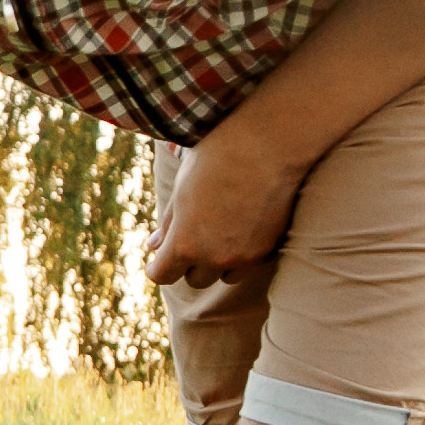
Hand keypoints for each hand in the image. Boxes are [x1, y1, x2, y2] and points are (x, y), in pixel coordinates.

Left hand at [144, 120, 304, 286]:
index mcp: (184, 244)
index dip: (159, 266)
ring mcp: (244, 257)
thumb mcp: (181, 190)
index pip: (162, 275)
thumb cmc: (215, 160)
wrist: (266, 145)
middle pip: (195, 279)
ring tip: (224, 229)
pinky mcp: (269, 250)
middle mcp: (214, 258)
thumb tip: (154, 246)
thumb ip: (168, 224)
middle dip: (191, 262)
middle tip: (197, 234)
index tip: (163, 257)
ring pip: (225, 276)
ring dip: (220, 261)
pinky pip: (251, 264)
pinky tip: (247, 225)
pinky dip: (246, 253)